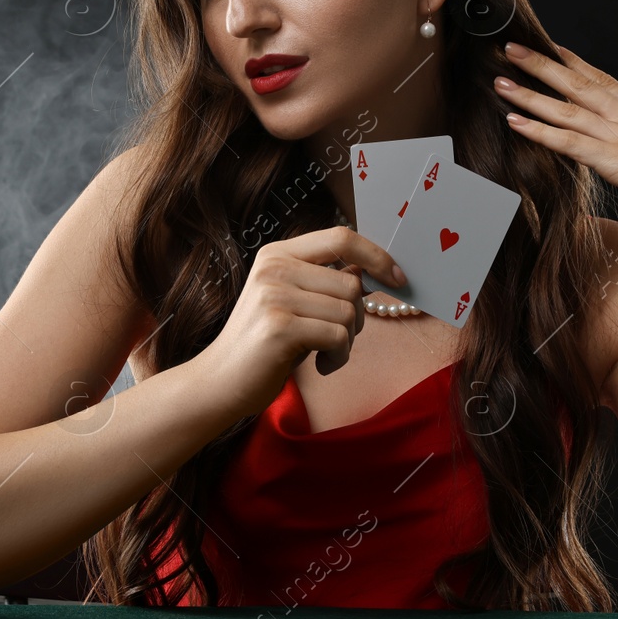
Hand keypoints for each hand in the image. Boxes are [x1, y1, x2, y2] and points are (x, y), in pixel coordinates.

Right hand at [200, 225, 407, 420]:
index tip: (398, 278)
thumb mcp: (292, 301)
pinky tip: (318, 364)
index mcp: (278, 254)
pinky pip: (339, 337)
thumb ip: (324, 281)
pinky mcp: (280, 327)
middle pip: (352, 282)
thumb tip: (372, 268)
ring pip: (349, 311)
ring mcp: (274, 295)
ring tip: (323, 353)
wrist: (219, 382)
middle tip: (336, 338)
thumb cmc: (264, 344)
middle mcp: (274, 268)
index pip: (341, 236)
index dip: (377, 255)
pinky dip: (338, 357)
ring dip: (347, 341)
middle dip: (358, 316)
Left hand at [494, 41, 617, 232]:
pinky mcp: (613, 160)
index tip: (549, 46)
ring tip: (501, 80)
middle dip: (540, 65)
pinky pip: (567, 142)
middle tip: (510, 48)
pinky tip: (515, 121)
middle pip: (576, 84)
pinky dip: (538, 130)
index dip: (573, 62)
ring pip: (564, 109)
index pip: (601, 79)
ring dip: (529, 94)